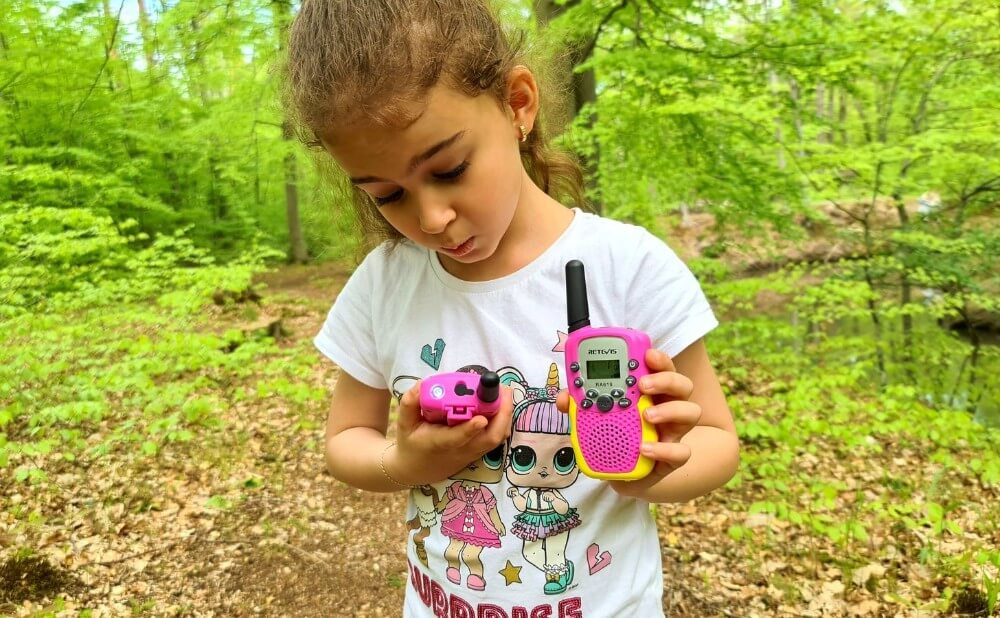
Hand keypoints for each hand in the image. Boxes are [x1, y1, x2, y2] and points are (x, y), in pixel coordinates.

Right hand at [387, 381, 513, 486]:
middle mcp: (460, 450)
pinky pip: (496, 438)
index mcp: (440, 443)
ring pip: (497, 438)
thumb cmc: (410, 443)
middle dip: (502, 414)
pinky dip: (503, 421)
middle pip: (489, 438)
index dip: (470, 429)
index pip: (457, 438)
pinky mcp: (478, 451)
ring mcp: (472, 453)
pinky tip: (501, 403)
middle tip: (504, 390)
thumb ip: (410, 403)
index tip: (480, 417)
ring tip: (505, 393)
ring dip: (505, 416)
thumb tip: (421, 385)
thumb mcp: (404, 423)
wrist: (414, 470)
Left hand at [556, 348, 701, 498]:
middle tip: (643, 384)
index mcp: (651, 392)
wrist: (624, 472)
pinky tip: (644, 448)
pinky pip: (681, 452)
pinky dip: (663, 449)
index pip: (662, 368)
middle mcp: (667, 407)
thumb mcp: (595, 417)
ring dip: (670, 410)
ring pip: (691, 412)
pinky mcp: (672, 457)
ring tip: (646, 415)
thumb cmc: (616, 434)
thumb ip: (580, 405)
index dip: (659, 359)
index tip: (647, 354)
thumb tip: (564, 398)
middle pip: (682, 384)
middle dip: (665, 379)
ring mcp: (673, 432)